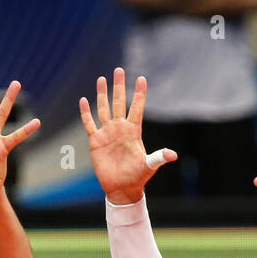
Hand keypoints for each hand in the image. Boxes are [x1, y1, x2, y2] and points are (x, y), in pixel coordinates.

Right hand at [80, 70, 176, 204]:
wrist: (121, 187)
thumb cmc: (137, 177)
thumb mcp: (149, 166)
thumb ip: (159, 157)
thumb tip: (172, 155)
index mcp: (134, 131)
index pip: (136, 107)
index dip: (139, 94)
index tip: (142, 78)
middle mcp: (120, 128)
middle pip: (119, 102)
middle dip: (119, 86)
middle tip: (119, 70)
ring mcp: (107, 133)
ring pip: (103, 108)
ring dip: (102, 94)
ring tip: (101, 79)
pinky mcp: (96, 141)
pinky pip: (89, 123)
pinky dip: (86, 113)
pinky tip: (83, 100)